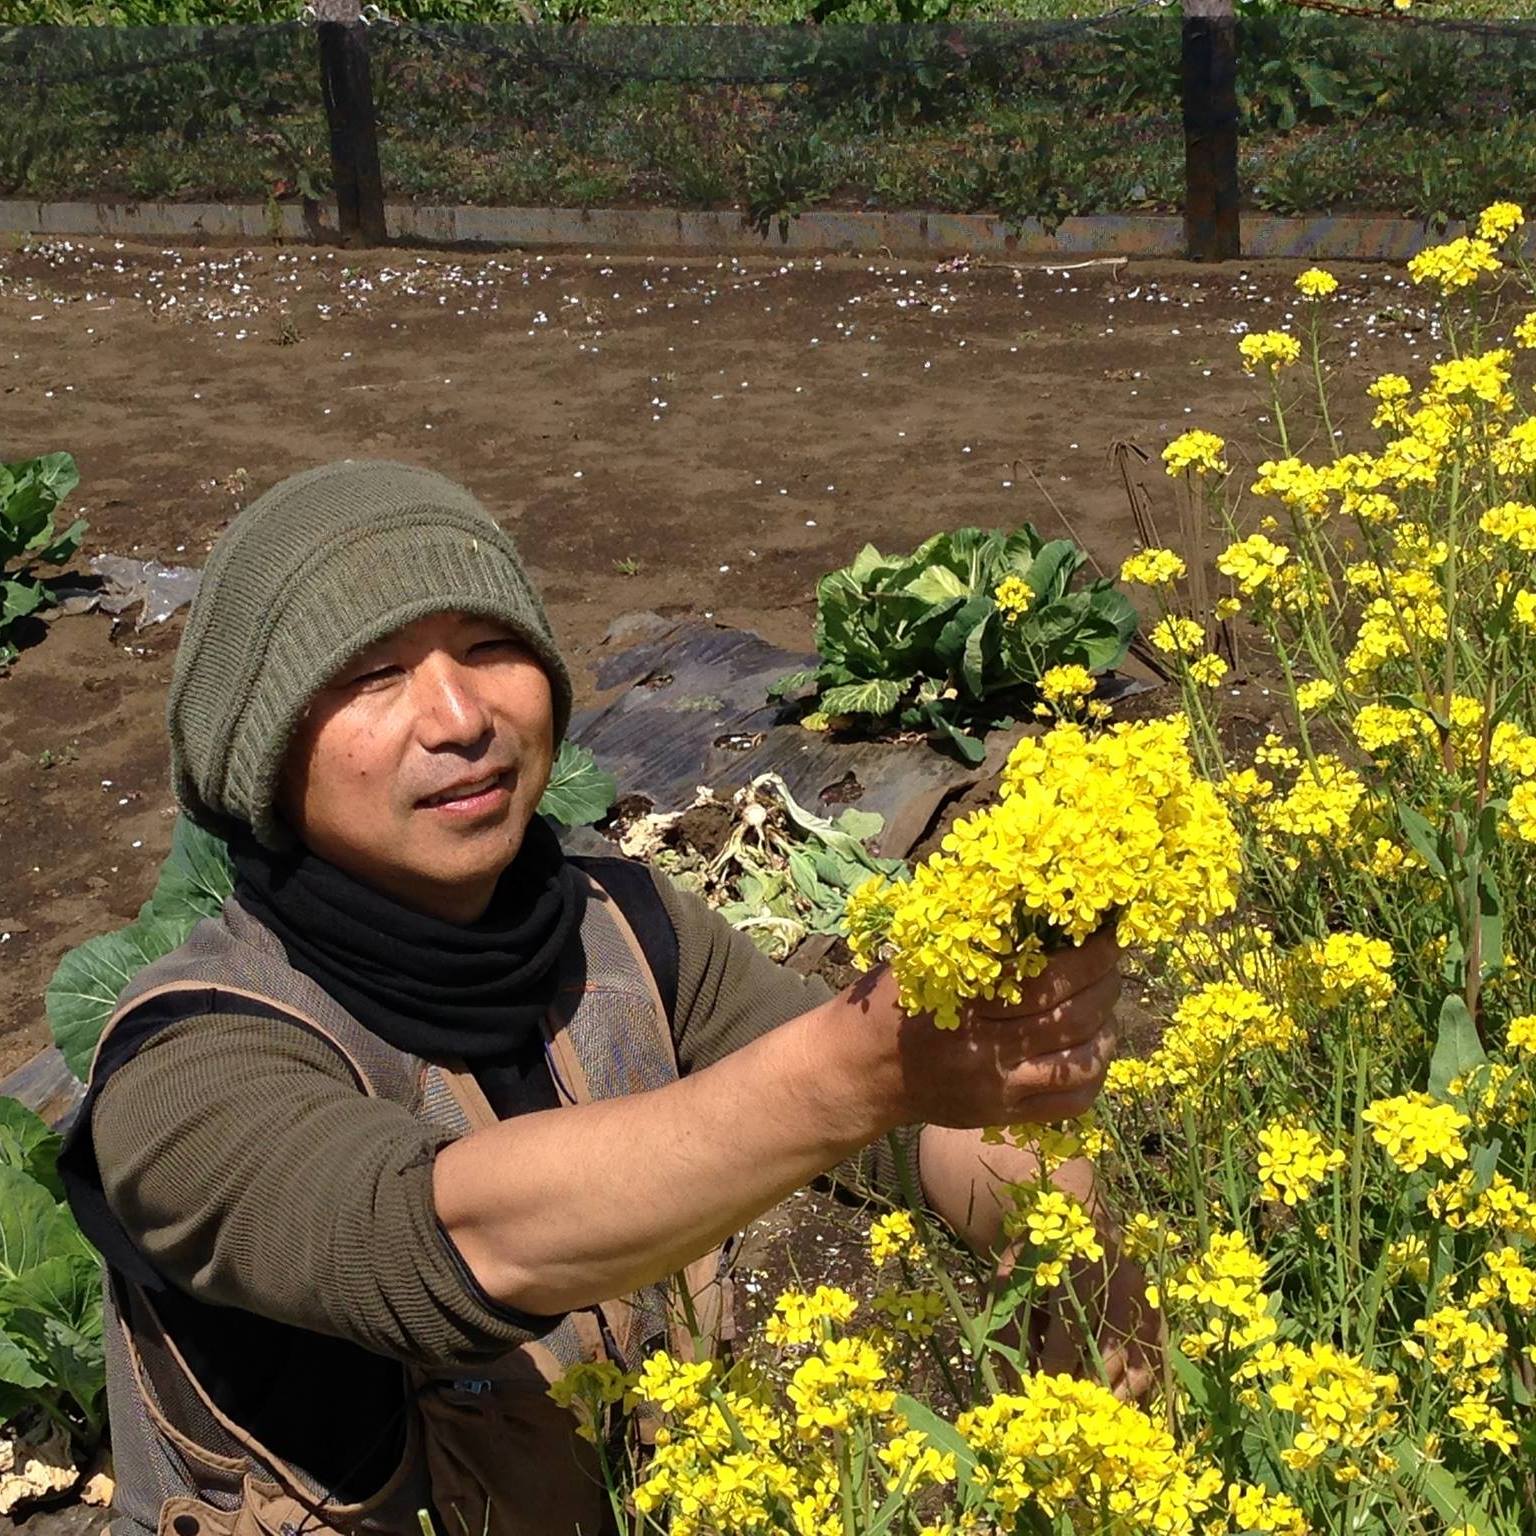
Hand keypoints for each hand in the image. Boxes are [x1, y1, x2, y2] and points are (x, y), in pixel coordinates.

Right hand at [849, 927, 1120, 1130]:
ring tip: (1108, 1005)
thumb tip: (1038, 900)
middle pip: (1072, 1018)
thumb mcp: (922, 958)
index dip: (1090, 956)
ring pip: (1081, 1062)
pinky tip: (1092, 1047)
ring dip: (1108, 1029)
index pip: (1047, 980)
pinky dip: (1095, 1073)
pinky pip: (1071, 1102)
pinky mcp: (1005, 1116)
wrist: (861, 1071)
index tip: (1109, 932)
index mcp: (965, 1002)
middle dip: (1107, 985)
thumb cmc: (892, 1002)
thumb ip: (976, 937)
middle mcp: (986, 1049)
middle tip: (1114, 962)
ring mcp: (999, 1088)